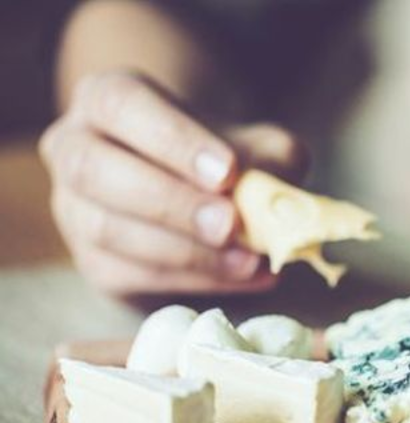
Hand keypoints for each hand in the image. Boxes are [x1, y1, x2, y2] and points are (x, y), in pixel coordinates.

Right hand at [39, 70, 307, 297]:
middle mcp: (75, 148)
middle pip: (98, 171)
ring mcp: (75, 209)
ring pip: (110, 231)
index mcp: (107, 100)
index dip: (174, 140)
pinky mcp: (96, 264)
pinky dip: (196, 281)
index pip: (124, 106)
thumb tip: (279, 201)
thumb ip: (270, 162)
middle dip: (171, 203)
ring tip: (249, 260)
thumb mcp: (257, 146)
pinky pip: (135, 275)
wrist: (199, 197)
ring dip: (186, 252)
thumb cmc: (226, 159)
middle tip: (231, 225)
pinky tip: (246, 276)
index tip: (227, 172)